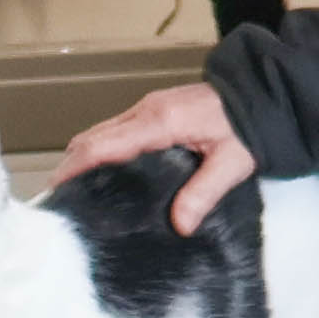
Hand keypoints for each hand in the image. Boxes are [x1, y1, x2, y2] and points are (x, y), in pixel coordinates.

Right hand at [65, 79, 255, 232]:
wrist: (261, 92)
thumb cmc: (248, 124)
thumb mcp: (232, 162)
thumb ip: (204, 193)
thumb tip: (179, 225)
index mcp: (160, 122)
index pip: (103, 145)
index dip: (75, 167)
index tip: (56, 189)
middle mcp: (146, 111)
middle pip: (93, 137)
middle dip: (71, 165)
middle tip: (62, 198)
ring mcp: (148, 107)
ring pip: (102, 131)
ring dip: (85, 156)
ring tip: (79, 189)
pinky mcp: (154, 109)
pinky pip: (117, 129)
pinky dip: (102, 149)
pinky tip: (106, 172)